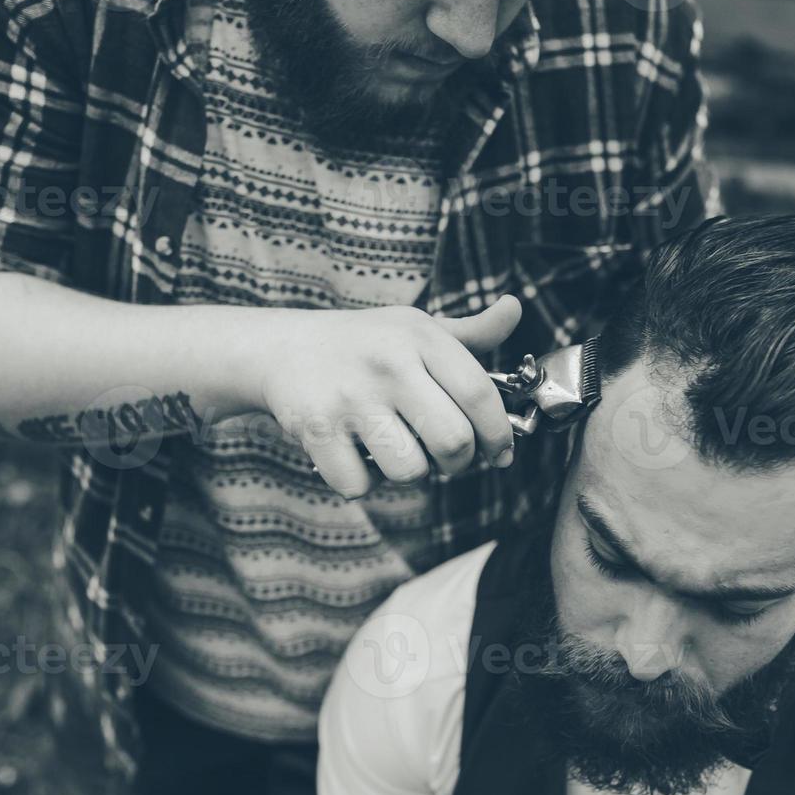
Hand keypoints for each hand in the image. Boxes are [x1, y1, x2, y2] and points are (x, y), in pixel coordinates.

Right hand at [258, 295, 522, 497]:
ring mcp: (350, 398)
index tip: (501, 454)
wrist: (280, 348)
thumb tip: (514, 308)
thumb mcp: (414, 327)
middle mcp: (388, 364)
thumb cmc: (364, 345)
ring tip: (396, 449)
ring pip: (411, 471)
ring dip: (410, 473)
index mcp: (420, 337)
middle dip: (459, 462)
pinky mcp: (316, 430)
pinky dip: (363, 482)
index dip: (499, 434)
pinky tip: (357, 455)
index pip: (480, 394)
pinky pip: (361, 486)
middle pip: (454, 442)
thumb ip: (470, 332)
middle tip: (448, 458)